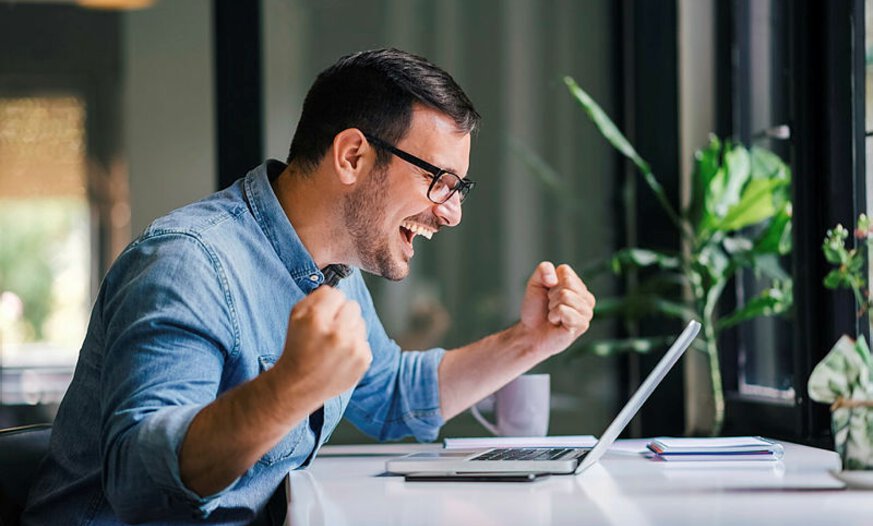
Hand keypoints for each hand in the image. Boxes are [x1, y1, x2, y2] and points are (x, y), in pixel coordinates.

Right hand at [275, 286, 371, 401]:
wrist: (298, 385)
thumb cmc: (297, 347)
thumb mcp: (295, 316)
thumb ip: (317, 296)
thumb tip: (337, 292)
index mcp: (316, 319)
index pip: (336, 293)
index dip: (328, 304)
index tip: (321, 316)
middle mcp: (336, 333)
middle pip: (352, 305)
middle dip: (341, 315)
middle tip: (328, 330)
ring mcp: (352, 348)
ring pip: (361, 322)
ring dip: (349, 330)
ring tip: (333, 345)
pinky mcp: (363, 361)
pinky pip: (364, 340)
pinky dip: (355, 346)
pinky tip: (340, 357)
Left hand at [518, 262, 594, 357]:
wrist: (531, 333)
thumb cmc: (536, 309)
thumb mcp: (535, 283)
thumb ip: (543, 270)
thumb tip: (554, 278)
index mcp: (578, 285)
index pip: (565, 271)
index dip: (550, 282)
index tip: (548, 294)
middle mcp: (586, 297)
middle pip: (567, 284)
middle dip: (552, 295)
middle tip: (550, 306)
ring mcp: (586, 312)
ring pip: (566, 296)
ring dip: (552, 307)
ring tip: (554, 315)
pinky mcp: (582, 325)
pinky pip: (564, 311)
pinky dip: (554, 316)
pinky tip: (556, 323)